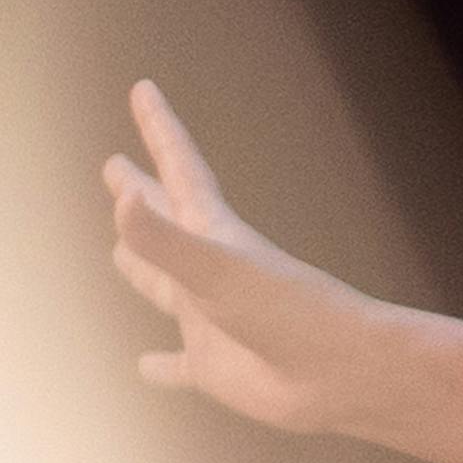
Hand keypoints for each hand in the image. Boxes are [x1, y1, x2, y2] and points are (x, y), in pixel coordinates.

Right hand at [104, 84, 392, 430]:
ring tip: (118, 247)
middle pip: (166, 219)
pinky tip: (145, 366)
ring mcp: (210, 320)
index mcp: (217, 236)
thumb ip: (169, 243)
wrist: (348, 374)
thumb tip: (124, 203)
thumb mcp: (223, 273)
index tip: (144, 88)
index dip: (160, 128)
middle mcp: (210, 272)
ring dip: (141, 264)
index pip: (180, 169)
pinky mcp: (215, 369)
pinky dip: (159, 367)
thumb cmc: (294, 315)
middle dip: (140, 191)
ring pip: (162, 285)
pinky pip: (177, 367)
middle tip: (114, 166)